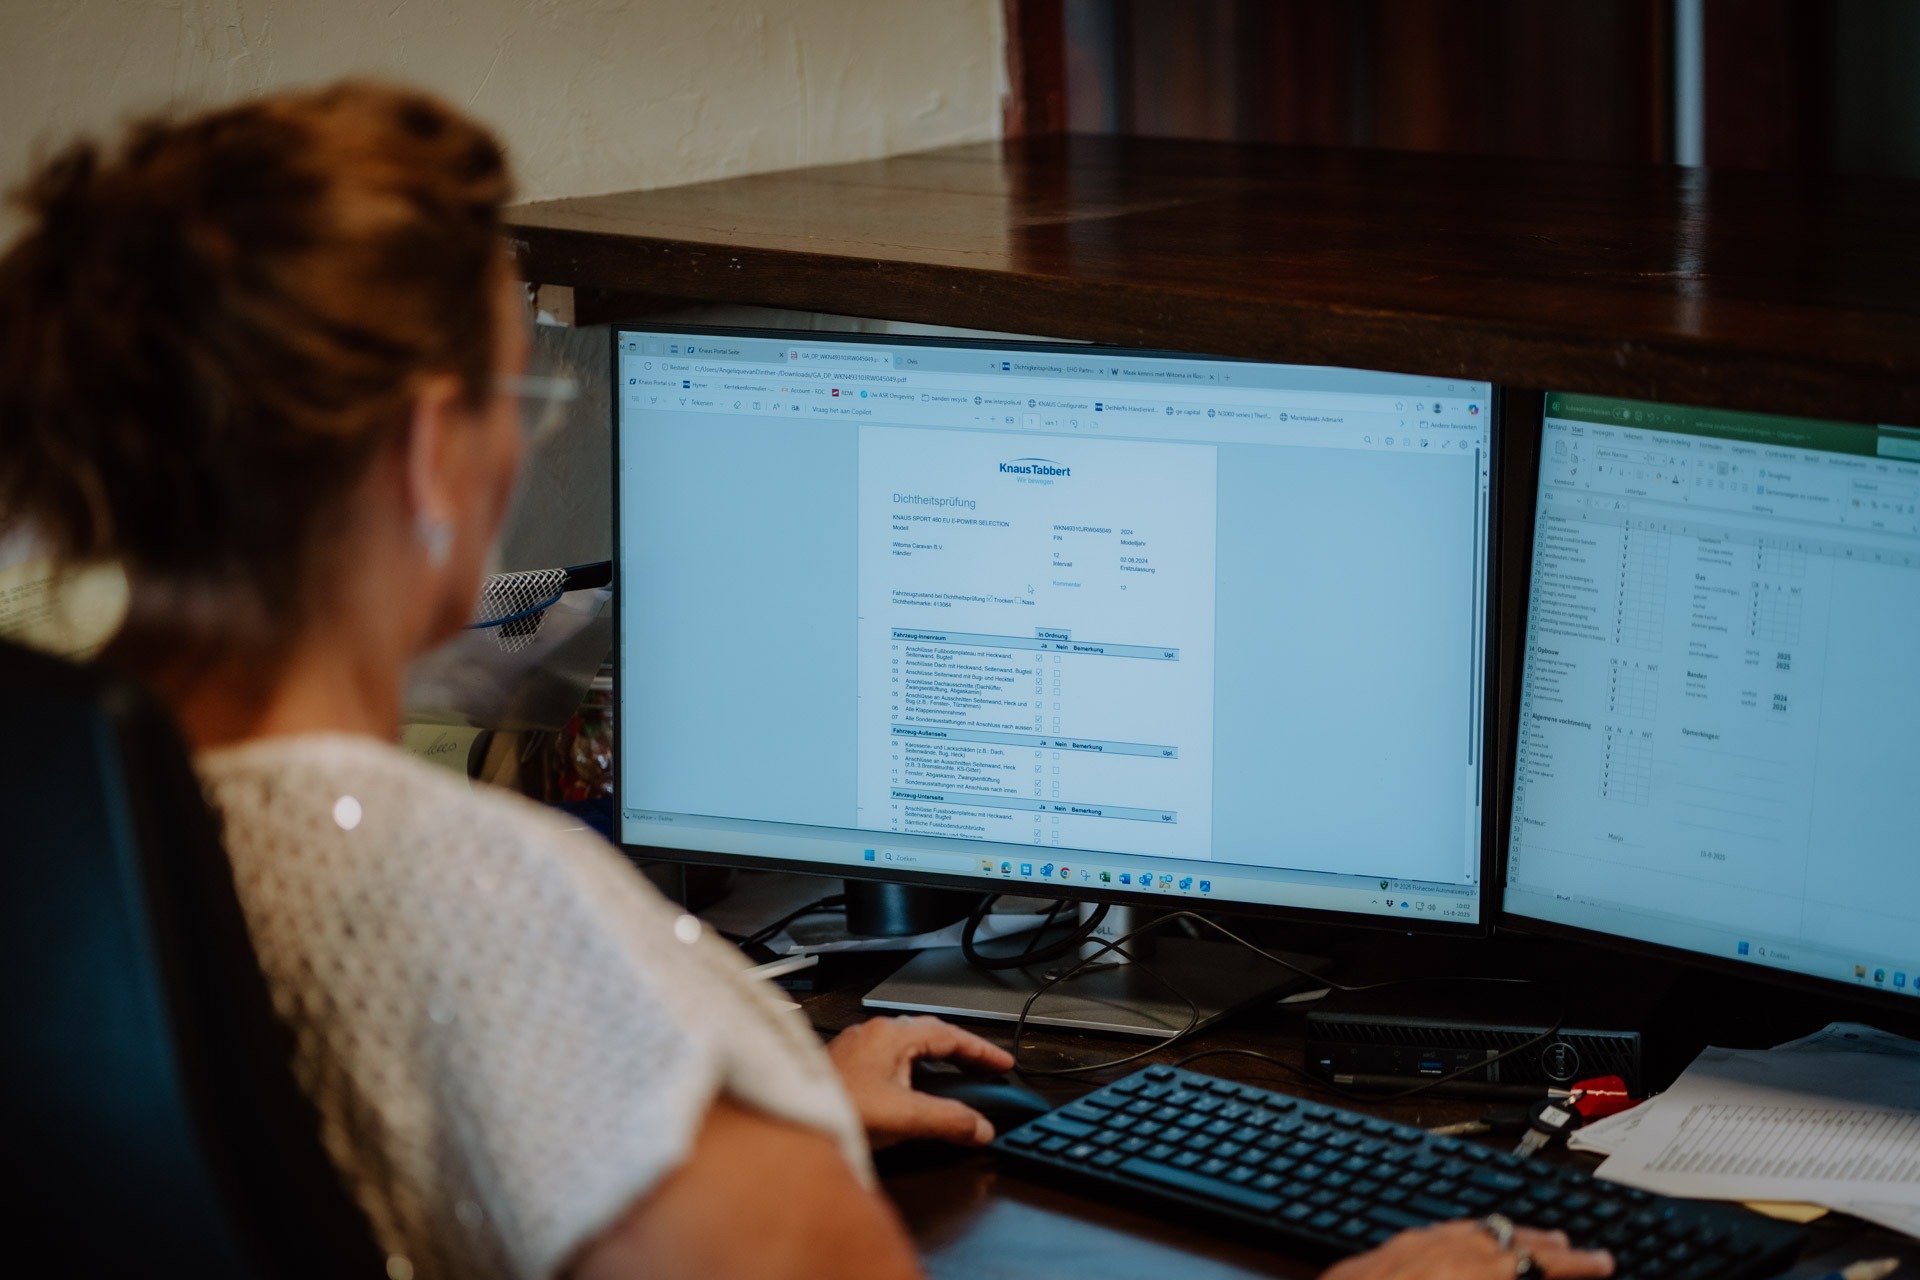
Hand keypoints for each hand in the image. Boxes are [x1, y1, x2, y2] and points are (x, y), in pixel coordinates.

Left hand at [827, 1014, 1015, 1150]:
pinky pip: (893, 1058)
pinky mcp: (848, 1065)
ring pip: (909, 1045)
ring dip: (937, 1060)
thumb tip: (980, 1127)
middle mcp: (874, 1033)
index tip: (1003, 1063)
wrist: (788, 1120)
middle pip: (931, 1034)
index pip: (950, 1035)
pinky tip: (915, 1089)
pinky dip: (915, 1069)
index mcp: (891, 1034)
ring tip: (958, 1078)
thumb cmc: (836, 1108)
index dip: (981, 1050)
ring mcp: (859, 1047)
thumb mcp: (904, 1117)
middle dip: (961, 1052)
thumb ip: (948, 1120)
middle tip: (986, 1068)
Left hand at [1320, 1221, 1612, 1279]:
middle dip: (1544, 1244)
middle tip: (1577, 1249)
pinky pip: (1438, 1232)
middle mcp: (1441, 1251)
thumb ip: (1498, 1277)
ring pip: (1473, 1229)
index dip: (1576, 1265)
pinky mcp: (1386, 1248)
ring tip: (1534, 1238)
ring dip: (1507, 1234)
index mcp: (1470, 1273)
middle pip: (1506, 1238)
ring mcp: (1411, 1245)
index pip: (1536, 1263)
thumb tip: (1528, 1274)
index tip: (1603, 1263)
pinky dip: (1467, 1233)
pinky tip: (1470, 1238)